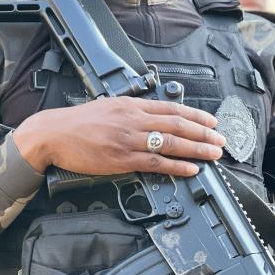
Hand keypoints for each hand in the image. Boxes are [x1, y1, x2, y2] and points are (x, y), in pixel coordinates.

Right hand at [15, 97, 225, 176]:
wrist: (53, 133)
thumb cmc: (78, 122)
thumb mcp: (109, 106)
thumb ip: (133, 110)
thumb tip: (154, 115)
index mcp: (132, 105)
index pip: (172, 108)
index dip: (196, 115)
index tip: (212, 121)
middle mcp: (134, 120)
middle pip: (178, 125)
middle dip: (204, 133)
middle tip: (220, 140)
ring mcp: (129, 140)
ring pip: (171, 143)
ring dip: (197, 149)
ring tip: (213, 154)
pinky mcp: (122, 159)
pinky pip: (156, 163)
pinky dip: (177, 166)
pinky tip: (191, 169)